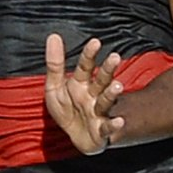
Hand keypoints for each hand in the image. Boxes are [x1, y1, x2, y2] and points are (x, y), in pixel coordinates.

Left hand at [43, 35, 124, 154]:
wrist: (78, 136)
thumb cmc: (68, 109)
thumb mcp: (54, 87)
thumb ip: (55, 64)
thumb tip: (53, 35)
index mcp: (81, 83)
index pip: (85, 66)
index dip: (89, 55)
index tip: (95, 42)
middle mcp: (93, 95)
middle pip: (101, 80)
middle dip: (108, 69)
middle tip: (114, 57)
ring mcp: (100, 112)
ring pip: (106, 101)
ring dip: (112, 93)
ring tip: (117, 86)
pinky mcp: (102, 131)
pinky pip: (109, 127)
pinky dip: (114, 125)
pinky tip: (119, 121)